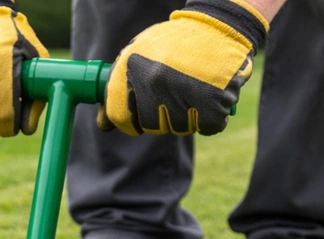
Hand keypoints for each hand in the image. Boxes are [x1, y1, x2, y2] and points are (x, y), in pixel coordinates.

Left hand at [100, 0, 268, 135]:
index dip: (128, 122)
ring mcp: (183, 93)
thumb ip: (118, 90)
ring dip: (187, 116)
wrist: (219, 25)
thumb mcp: (138, 56)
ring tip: (193, 88)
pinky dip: (210, 118)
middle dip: (161, 117)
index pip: (119, 117)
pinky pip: (207, 127)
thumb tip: (103, 126)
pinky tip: (210, 96)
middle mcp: (155, 82)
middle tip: (173, 95)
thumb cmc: (174, 44)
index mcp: (132, 70)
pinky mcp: (213, 102)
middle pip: (151, 126)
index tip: (137, 119)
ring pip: (179, 128)